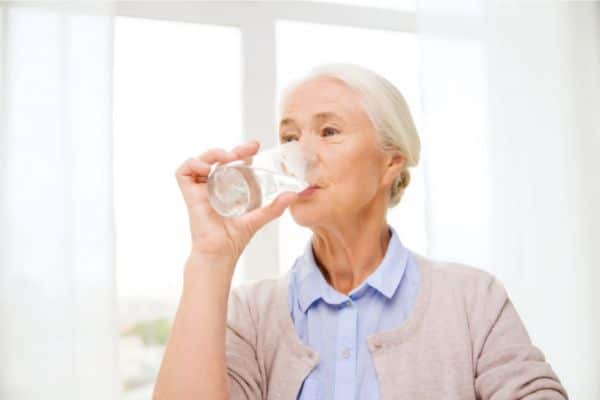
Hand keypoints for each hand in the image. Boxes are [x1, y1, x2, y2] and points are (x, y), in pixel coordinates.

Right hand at [175, 140, 298, 265]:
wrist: (220, 252)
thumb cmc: (234, 239)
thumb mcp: (258, 218)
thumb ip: (274, 208)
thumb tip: (293, 195)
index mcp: (227, 187)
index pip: (232, 163)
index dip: (242, 151)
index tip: (255, 147)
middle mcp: (212, 185)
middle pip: (218, 158)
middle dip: (231, 149)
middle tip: (246, 150)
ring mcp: (200, 189)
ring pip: (201, 160)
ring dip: (213, 153)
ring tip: (227, 158)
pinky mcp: (189, 194)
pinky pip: (184, 172)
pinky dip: (193, 164)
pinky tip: (207, 170)